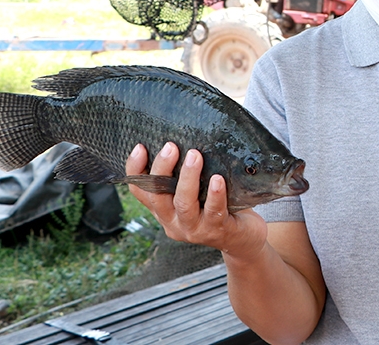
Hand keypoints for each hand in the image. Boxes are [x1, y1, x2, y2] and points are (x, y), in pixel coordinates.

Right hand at [126, 142, 267, 258]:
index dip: (135, 170)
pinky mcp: (217, 231)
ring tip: (195, 155)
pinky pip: (214, 211)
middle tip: (171, 146)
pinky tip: (217, 180)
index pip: (141, 191)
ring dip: (188, 178)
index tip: (140, 147)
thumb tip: (185, 138)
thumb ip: (185, 176)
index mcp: (164, 211)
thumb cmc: (218, 207)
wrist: (243, 239)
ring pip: (184, 204)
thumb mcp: (196, 193)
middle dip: (161, 170)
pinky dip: (214, 195)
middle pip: (158, 197)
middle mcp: (173, 222)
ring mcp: (194, 229)